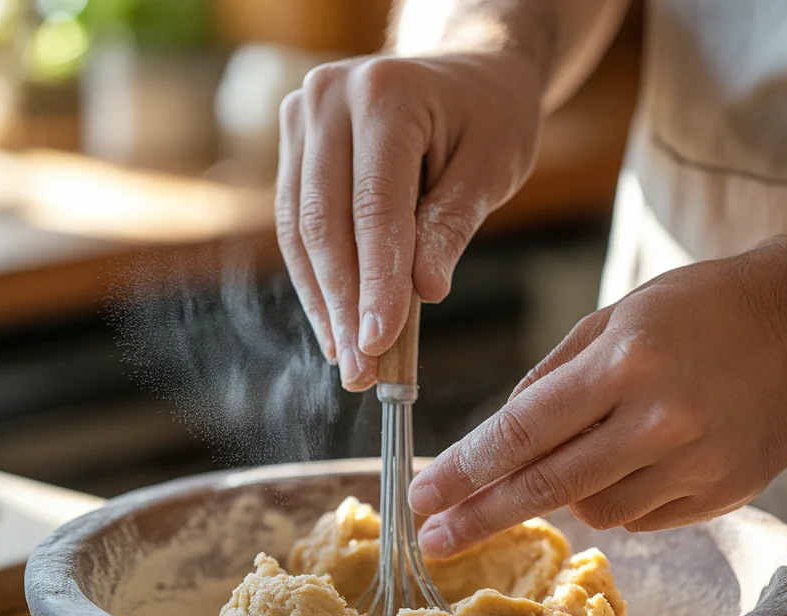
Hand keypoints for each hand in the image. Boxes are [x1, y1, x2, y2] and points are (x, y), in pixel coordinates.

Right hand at [276, 51, 542, 388]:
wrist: (469, 73)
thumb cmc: (490, 117)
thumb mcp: (491, 167)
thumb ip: (452, 226)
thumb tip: (422, 294)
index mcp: (385, 95)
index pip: (374, 208)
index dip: (375, 283)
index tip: (380, 345)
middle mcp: (329, 99)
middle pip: (325, 224)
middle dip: (344, 307)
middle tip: (361, 371)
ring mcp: (302, 119)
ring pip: (300, 232)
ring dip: (324, 303)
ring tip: (348, 361)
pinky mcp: (295, 146)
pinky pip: (297, 226)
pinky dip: (317, 280)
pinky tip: (335, 326)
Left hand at [409, 244, 786, 555]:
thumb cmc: (698, 310)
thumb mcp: (615, 318)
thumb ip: (552, 380)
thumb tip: (499, 439)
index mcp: (627, 363)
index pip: (524, 432)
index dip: (466, 470)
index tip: (421, 497)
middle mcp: (662, 419)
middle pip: (548, 486)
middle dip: (482, 517)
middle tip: (433, 541)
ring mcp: (698, 463)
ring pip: (594, 510)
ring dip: (567, 492)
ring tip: (596, 446)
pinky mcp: (724, 494)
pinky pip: (641, 517)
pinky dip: (619, 496)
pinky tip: (640, 458)